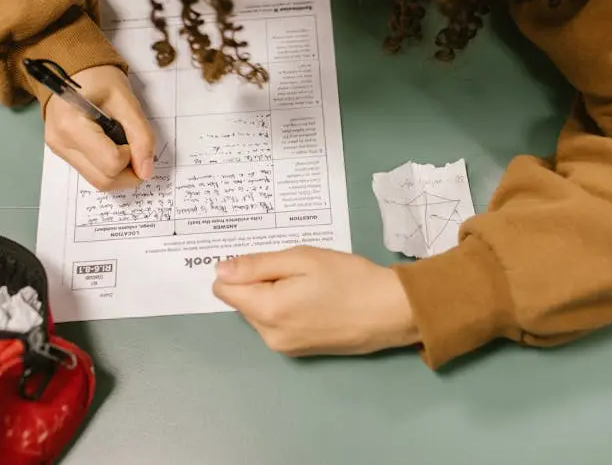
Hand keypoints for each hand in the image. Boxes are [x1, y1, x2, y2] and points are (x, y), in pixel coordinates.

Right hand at [44, 65, 154, 190]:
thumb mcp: (126, 100)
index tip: (133, 137)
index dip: (132, 156)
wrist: (73, 69)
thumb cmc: (99, 78)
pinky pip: (91, 172)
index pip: (111, 163)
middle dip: (129, 172)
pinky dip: (107, 166)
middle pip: (103, 181)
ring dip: (119, 171)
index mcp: (72, 126)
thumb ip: (141, 135)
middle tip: (136, 148)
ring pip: (97, 181)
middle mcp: (60, 143)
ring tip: (123, 144)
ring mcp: (59, 150)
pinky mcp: (62, 152)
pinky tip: (111, 145)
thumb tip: (146, 172)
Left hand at [213, 247, 419, 356]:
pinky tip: (315, 299)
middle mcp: (269, 335)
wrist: (390, 311)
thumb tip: (220, 270)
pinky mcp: (299, 351)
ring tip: (310, 283)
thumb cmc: (349, 278)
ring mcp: (284, 347)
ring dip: (273, 295)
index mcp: (266, 310)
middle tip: (296, 268)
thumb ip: (257, 264)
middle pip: (242, 301)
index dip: (240, 269)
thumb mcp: (302, 259)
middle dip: (260, 282)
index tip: (267, 260)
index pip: (225, 289)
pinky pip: (276, 324)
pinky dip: (286, 309)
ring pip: (259, 313)